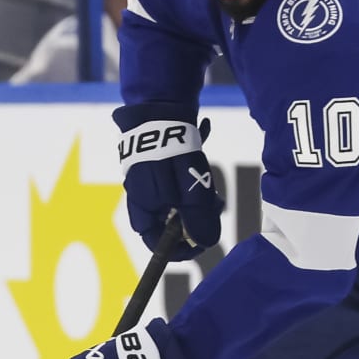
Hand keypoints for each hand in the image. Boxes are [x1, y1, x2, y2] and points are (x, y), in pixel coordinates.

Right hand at [114, 101, 222, 259]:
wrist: (162, 109)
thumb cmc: (172, 154)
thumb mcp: (191, 192)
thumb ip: (198, 220)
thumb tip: (207, 243)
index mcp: (143, 208)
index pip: (157, 243)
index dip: (180, 249)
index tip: (203, 244)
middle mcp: (142, 198)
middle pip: (170, 223)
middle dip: (196, 219)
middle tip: (216, 207)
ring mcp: (148, 181)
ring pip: (176, 202)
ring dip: (197, 200)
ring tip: (214, 189)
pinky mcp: (156, 166)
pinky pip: (176, 182)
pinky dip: (191, 180)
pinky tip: (202, 166)